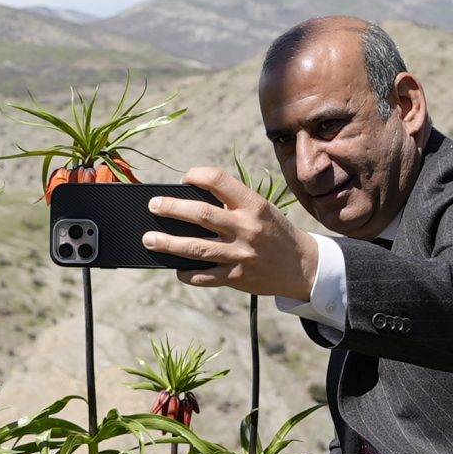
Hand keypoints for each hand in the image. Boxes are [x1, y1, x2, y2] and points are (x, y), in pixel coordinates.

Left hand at [142, 167, 317, 297]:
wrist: (303, 266)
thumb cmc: (274, 232)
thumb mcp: (261, 210)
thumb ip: (231, 205)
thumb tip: (188, 201)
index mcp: (253, 205)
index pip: (219, 180)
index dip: (196, 175)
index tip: (183, 178)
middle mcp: (246, 228)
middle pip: (201, 214)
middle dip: (171, 209)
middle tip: (152, 206)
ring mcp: (241, 254)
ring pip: (196, 248)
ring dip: (168, 243)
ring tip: (149, 239)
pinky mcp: (238, 277)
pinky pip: (205, 277)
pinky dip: (187, 274)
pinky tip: (176, 269)